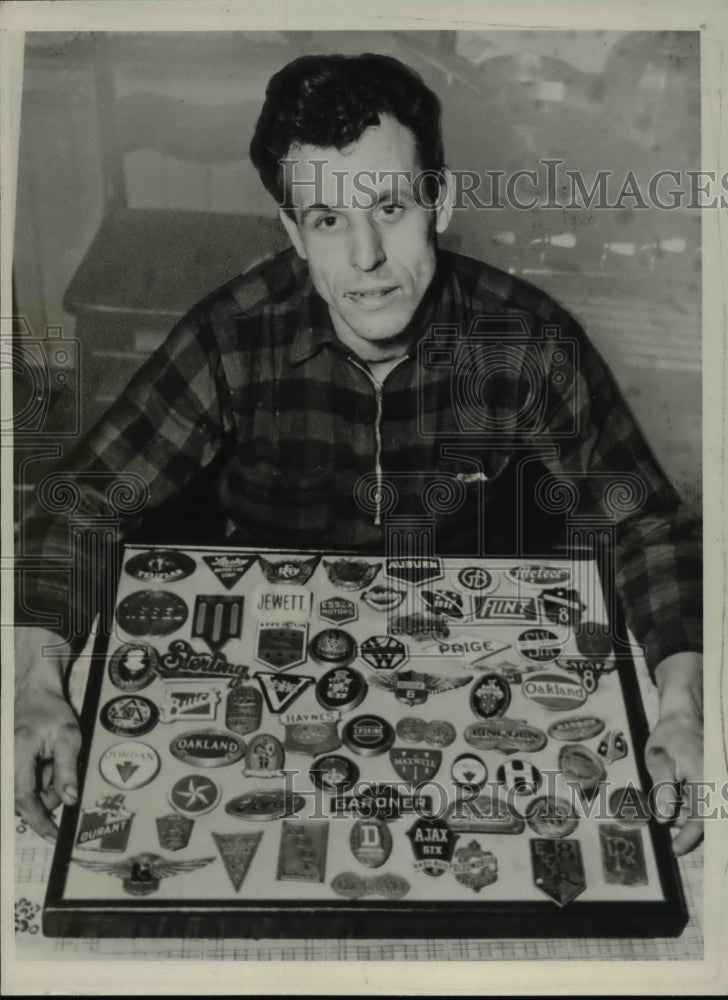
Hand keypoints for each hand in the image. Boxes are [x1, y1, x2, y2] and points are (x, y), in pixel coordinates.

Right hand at [14, 627, 80, 841]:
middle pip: (23, 798)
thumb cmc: (51, 712)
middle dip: (46, 798)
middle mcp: (5, 762)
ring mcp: (4, 763)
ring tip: (53, 763)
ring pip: (22, 793)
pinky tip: (45, 764)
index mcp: (18, 753)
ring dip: (42, 788)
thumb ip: (67, 770)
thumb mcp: (68, 737)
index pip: (24, 797)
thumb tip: (69, 800)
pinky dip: (37, 780)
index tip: (53, 834)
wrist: (33, 695)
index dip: (39, 819)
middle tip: (62, 781)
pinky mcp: (7, 765)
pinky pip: (21, 783)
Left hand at [645, 651, 702, 855]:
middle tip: (666, 819)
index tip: (675, 849)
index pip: (703, 819)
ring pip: (704, 811)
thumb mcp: (659, 759)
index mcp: (707, 780)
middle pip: (706, 819)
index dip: (689, 837)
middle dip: (687, 825)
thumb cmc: (670, 736)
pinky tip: (676, 793)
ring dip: (687, 814)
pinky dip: (690, 803)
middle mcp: (718, 784)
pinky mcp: (715, 781)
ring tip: (669, 797)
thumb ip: (662, 788)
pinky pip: (705, 800)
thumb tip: (664, 818)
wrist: (685, 715)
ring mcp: (718, 783)